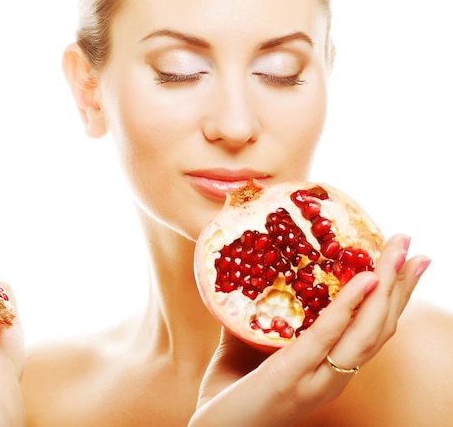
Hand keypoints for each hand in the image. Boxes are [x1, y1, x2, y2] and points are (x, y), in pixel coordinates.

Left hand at [189, 233, 428, 426]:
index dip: (393, 298)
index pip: (372, 332)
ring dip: (388, 287)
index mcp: (328, 372)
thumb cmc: (228, 396)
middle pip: (380, 328)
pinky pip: (327, 337)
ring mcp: (316, 380)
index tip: (405, 261)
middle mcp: (333, 379)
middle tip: (410, 242)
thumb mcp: (245, 349)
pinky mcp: (291, 376)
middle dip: (399, 284)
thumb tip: (254, 276)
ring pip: (367, 332)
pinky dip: (350, 307)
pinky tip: (365, 280)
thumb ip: (258, 319)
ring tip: (398, 251)